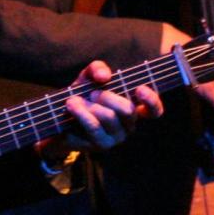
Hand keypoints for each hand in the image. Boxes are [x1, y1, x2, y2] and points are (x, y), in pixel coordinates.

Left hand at [38, 60, 164, 159]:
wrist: (59, 118)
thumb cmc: (82, 94)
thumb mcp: (89, 76)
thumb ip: (98, 68)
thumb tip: (104, 76)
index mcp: (134, 108)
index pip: (154, 110)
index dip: (151, 100)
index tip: (139, 89)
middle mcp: (129, 125)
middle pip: (128, 110)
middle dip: (107, 97)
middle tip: (91, 93)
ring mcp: (116, 137)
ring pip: (108, 118)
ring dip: (87, 107)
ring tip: (72, 101)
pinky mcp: (100, 146)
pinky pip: (91, 128)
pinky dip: (79, 116)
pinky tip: (70, 109)